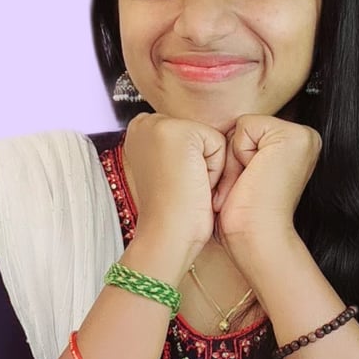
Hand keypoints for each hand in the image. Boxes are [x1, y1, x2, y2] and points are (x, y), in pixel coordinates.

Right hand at [122, 113, 224, 270]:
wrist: (165, 235)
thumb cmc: (172, 212)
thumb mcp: (169, 170)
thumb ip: (178, 149)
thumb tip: (198, 144)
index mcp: (139, 131)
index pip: (188, 133)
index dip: (192, 162)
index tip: (176, 184)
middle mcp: (144, 123)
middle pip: (199, 134)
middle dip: (201, 162)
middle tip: (183, 187)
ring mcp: (159, 125)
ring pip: (210, 139)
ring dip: (210, 167)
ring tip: (189, 186)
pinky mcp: (180, 132)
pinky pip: (219, 144)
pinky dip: (216, 169)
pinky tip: (195, 184)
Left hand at [213, 115, 320, 252]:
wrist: (257, 236)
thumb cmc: (246, 214)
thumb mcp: (249, 171)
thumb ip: (248, 147)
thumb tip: (228, 129)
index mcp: (298, 145)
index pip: (250, 130)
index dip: (237, 158)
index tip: (251, 184)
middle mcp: (306, 137)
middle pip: (246, 126)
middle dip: (235, 156)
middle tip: (249, 185)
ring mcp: (303, 135)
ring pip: (242, 126)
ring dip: (234, 157)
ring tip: (250, 183)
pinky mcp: (291, 135)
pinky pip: (243, 126)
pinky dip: (238, 154)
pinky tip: (253, 176)